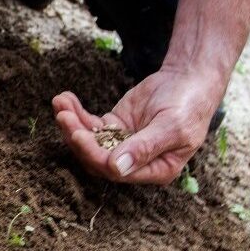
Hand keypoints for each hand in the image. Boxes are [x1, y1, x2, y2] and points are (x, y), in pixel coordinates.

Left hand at [52, 63, 226, 183]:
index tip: (78, 134)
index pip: (116, 171)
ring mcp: (122, 143)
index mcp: (155, 170)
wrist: (189, 80)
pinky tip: (65, 99)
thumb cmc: (188, 106)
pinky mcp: (114, 126)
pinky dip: (76, 113)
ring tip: (60, 103)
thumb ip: (144, 147)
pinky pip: (90, 124)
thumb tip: (116, 168)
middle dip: (77, 137)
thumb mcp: (172, 127)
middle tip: (63, 116)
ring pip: (90, 140)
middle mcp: (136, 162)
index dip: (94, 155)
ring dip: (72, 123)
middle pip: (97, 158)